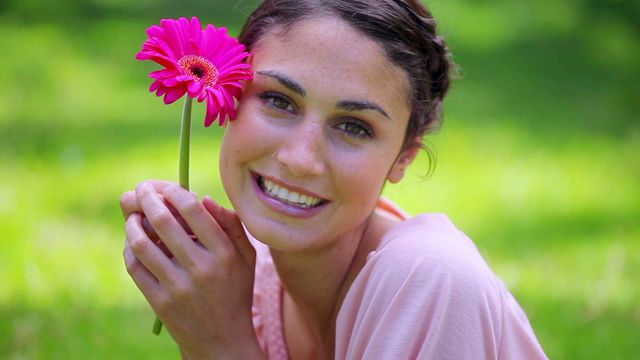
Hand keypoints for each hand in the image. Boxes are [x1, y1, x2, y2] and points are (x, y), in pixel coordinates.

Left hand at [120, 181, 262, 358]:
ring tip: (133, 216)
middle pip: (164, 222)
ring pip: (144, 244)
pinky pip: (136, 267)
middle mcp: (201, 268)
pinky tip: (133, 241)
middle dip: (148, 198)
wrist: (223, 342)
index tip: (168, 188)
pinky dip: (130, 249)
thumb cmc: (236, 292)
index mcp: (224, 254)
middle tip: (141, 189)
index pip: (194, 211)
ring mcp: (178, 287)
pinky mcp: (160, 302)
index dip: (175, 192)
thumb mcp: (247, 259)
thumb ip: (232, 226)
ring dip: (133, 223)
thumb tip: (205, 199)